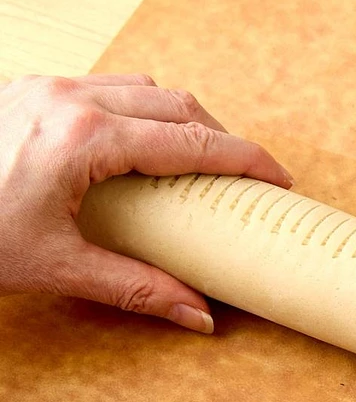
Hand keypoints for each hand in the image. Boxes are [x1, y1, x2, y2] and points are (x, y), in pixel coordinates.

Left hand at [0, 73, 292, 331]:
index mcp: (83, 139)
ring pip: (143, 86)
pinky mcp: (31, 90)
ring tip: (199, 162)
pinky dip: (142, 110)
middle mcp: (68, 98)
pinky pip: (108, 86)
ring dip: (182, 119)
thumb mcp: (59, 268)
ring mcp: (47, 87)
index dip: (245, 158)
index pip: (190, 141)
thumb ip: (138, 288)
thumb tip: (199, 315)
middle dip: (220, 137)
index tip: (278, 176)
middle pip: (176, 103)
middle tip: (244, 176)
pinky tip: (142, 146)